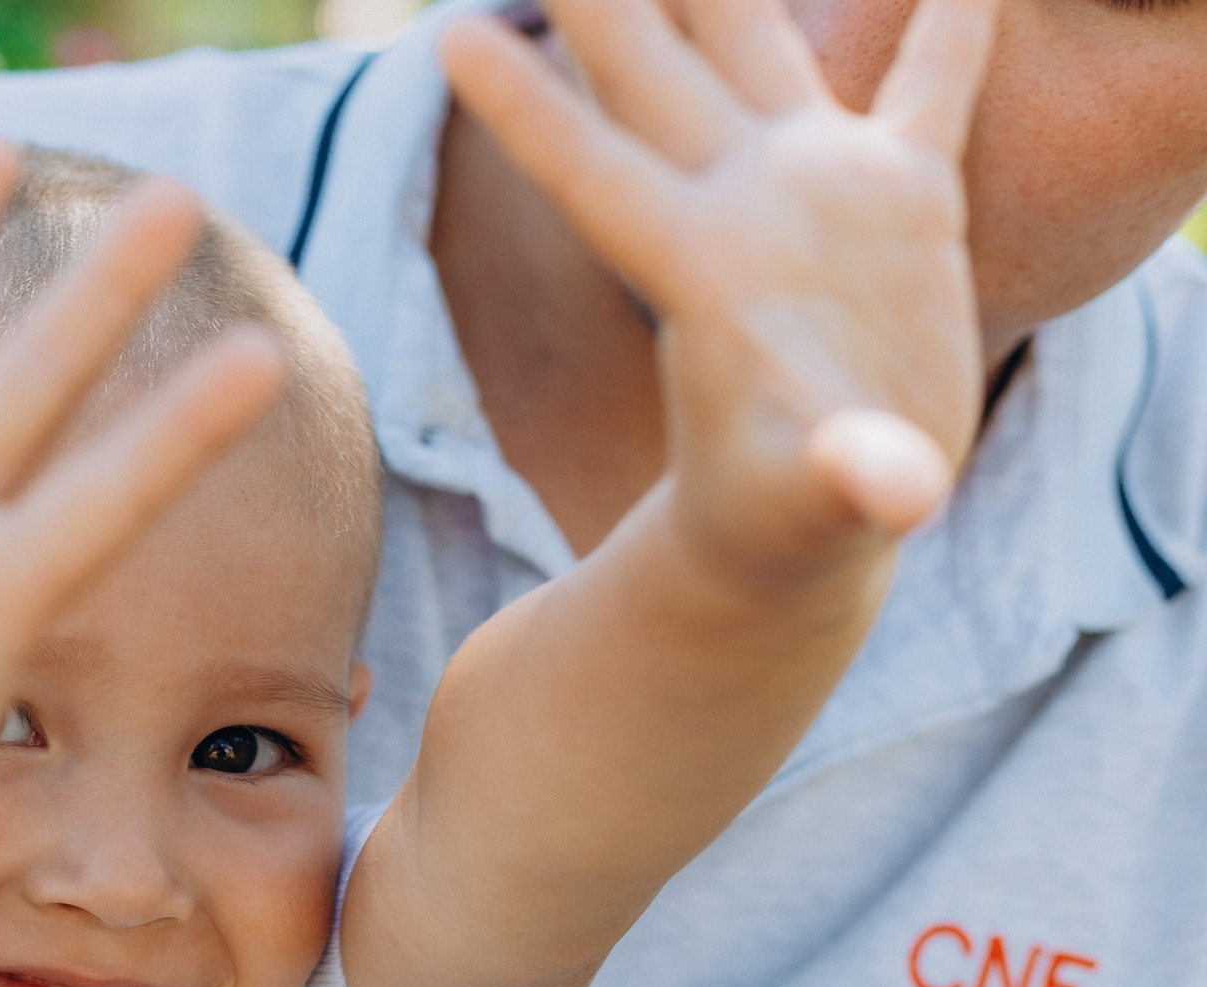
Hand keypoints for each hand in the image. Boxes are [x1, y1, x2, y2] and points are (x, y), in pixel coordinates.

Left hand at [443, 0, 995, 581]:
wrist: (816, 518)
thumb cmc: (784, 523)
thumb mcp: (813, 508)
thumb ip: (845, 484)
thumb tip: (884, 488)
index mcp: (697, 271)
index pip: (590, 171)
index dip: (527, 106)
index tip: (448, 35)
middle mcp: (742, 205)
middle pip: (651, 69)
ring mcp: (818, 191)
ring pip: (758, 43)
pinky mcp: (903, 202)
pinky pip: (931, 86)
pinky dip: (951, 26)